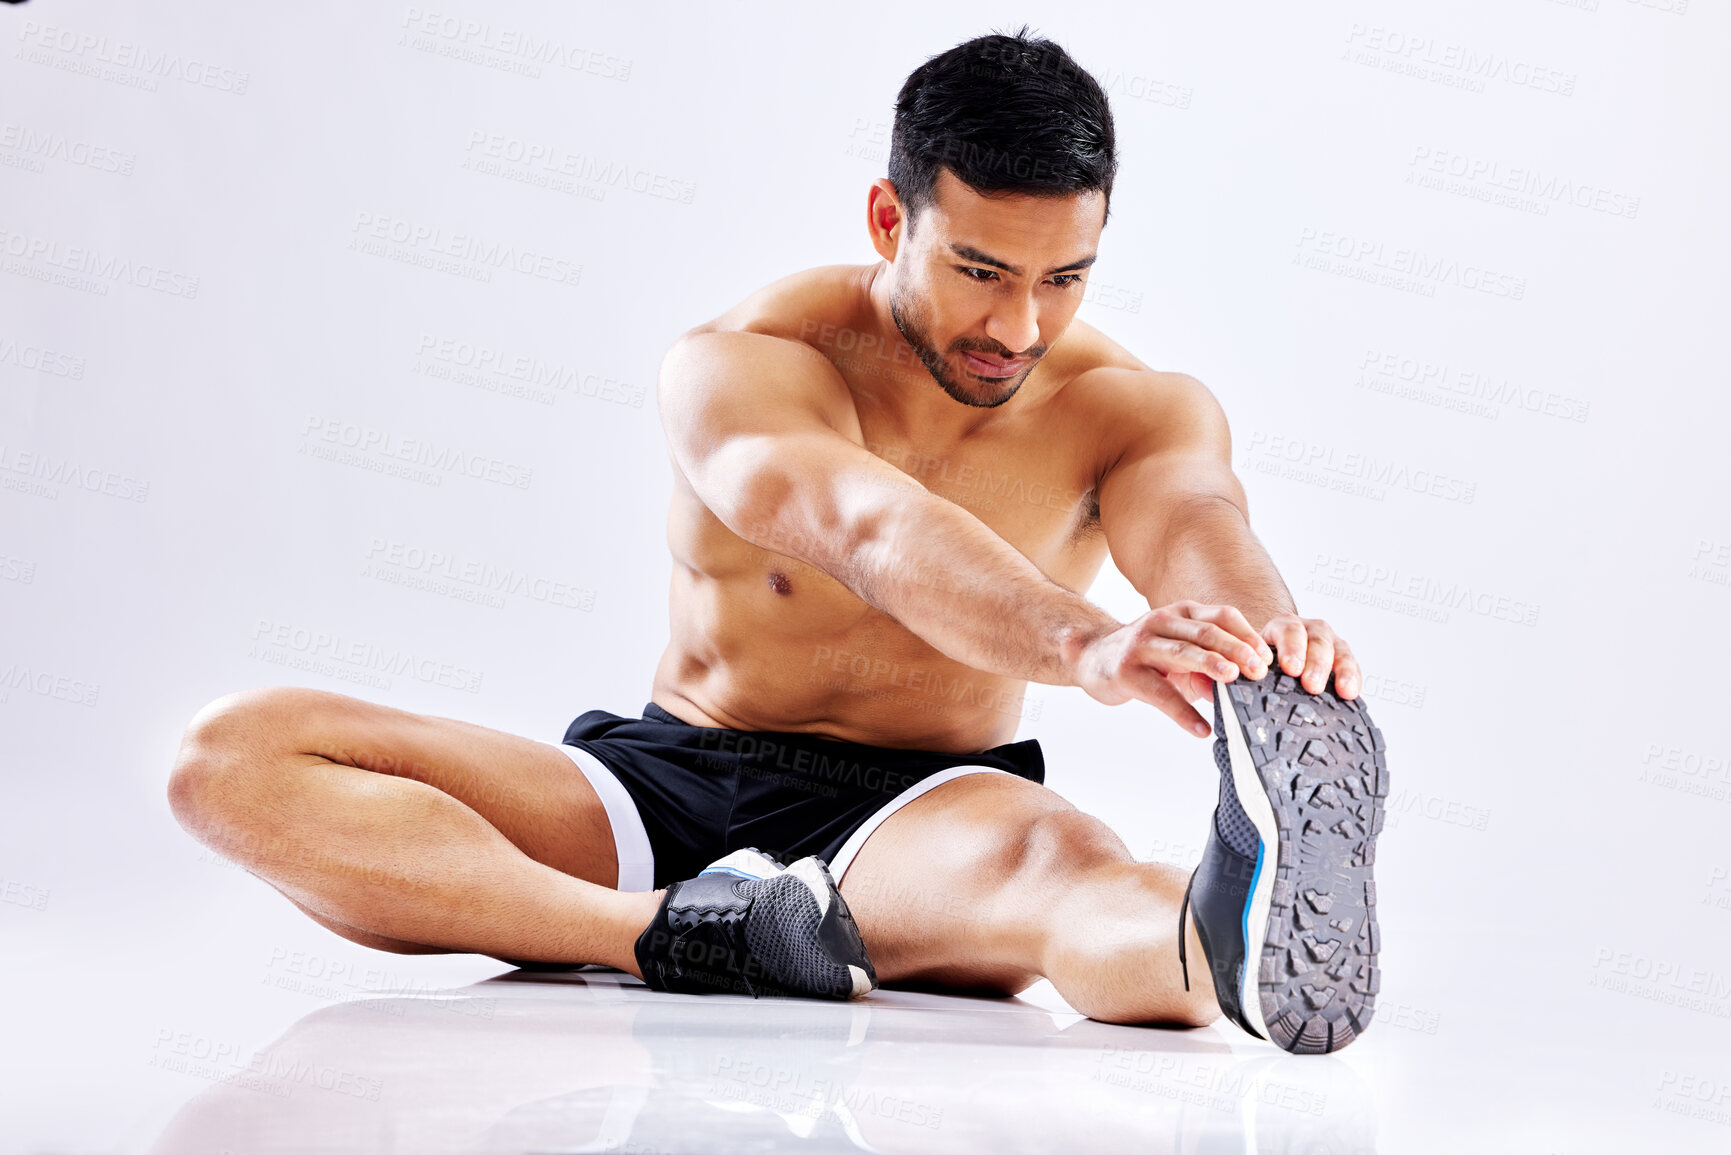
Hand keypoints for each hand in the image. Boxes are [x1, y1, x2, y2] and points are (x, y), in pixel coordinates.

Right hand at [1069, 601, 1275, 737]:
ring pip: (1182, 652)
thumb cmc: (1144, 656)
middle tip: (1259, 670)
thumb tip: (1236, 690)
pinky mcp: (1126, 671)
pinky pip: (1159, 693)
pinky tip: (1200, 728)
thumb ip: (1207, 668)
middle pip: (1206, 632)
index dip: (1247, 635)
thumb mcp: (1179, 655)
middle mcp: (1162, 622)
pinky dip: (1182, 712)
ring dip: (1210, 665)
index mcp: (1182, 614)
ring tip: (1233, 680)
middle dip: (1236, 649)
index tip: (1268, 658)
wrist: (1092, 657)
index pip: (1222, 616)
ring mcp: (1142, 644)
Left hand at [1259, 613, 1361, 698]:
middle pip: (1317, 641)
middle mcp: (1309, 629)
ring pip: (1339, 651)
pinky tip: (1353, 694)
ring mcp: (1330, 642)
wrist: (1278, 664)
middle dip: (1316, 663)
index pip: (1288, 630)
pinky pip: (1353, 666)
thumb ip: (1251, 669)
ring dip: (1341, 671)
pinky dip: (1354, 679)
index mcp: (1283, 626)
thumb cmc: (1264, 664)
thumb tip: (1241, 689)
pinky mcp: (1344, 658)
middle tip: (1312, 684)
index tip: (1290, 668)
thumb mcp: (1255, 662)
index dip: (1291, 648)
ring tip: (1342, 690)